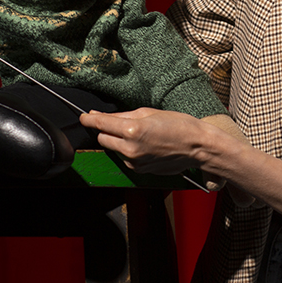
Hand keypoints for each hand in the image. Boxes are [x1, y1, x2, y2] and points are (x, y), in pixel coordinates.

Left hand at [80, 108, 209, 174]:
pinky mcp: (139, 170)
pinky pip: (126, 158)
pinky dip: (129, 150)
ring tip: (142, 134)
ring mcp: (134, 162)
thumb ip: (121, 115)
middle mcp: (130, 149)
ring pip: (114, 149)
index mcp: (132, 130)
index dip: (89, 119)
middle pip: (103, 139)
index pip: (101, 124)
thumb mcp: (149, 112)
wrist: (197, 146)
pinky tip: (146, 145)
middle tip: (120, 123)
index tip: (84, 117)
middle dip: (106, 130)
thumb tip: (100, 116)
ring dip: (119, 141)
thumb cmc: (178, 125)